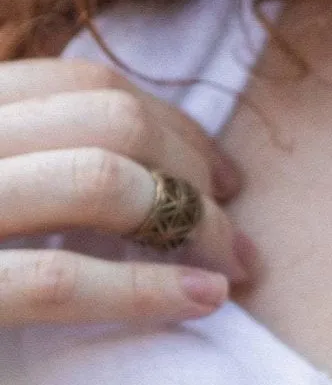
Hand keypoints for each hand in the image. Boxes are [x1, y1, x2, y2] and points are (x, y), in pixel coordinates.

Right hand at [0, 56, 254, 325]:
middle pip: (111, 120)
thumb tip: (166, 169)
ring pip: (99, 180)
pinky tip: (202, 299)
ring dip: (194, 224)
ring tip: (232, 269)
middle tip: (237, 239)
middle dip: (195, 175)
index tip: (224, 181)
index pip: (84, 84)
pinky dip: (145, 290)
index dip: (175, 129)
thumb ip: (41, 160)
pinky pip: (58, 280)